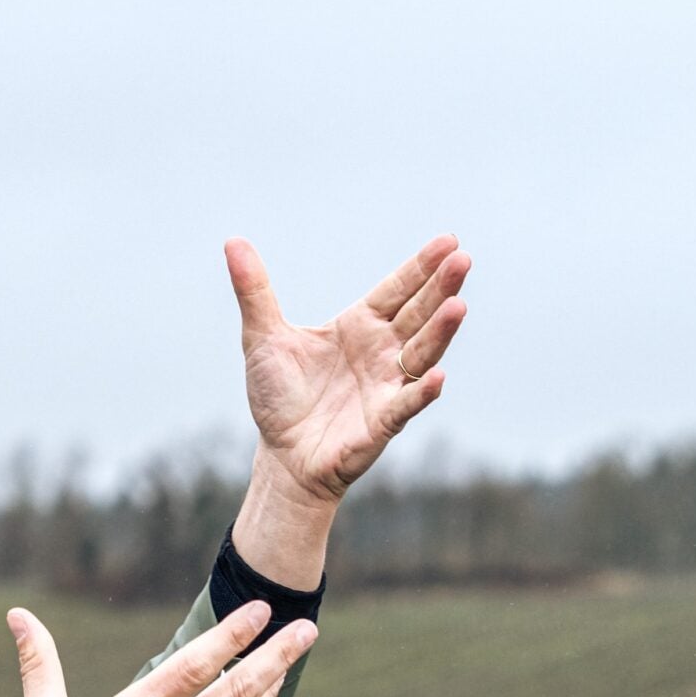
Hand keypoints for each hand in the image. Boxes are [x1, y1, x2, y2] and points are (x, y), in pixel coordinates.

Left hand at [225, 233, 469, 506]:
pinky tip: (438, 376)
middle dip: (440, 288)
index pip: (396, 290)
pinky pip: (406, 404)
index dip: (420, 267)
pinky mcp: (382, 422)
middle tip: (462, 259)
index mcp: (359, 326)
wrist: (281, 455)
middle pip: (418, 314)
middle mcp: (381, 352)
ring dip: (441, 332)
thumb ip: (254, 291)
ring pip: (421, 353)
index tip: (448, 241)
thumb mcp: (262, 337)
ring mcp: (386, 386)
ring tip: (458, 305)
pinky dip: (422, 392)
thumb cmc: (278, 396)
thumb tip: (233, 241)